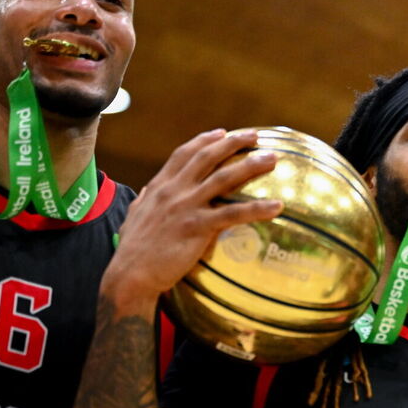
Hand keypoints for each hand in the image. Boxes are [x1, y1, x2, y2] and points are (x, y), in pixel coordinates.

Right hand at [103, 129, 281, 313]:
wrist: (130, 274)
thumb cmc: (133, 251)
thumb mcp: (134, 217)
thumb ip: (143, 202)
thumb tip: (146, 192)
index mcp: (159, 187)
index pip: (184, 154)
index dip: (204, 141)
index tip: (222, 132)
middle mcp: (174, 191)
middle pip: (207, 157)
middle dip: (233, 142)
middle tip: (254, 135)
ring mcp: (186, 207)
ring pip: (224, 178)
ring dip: (251, 165)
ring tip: (273, 158)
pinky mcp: (198, 227)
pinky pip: (233, 214)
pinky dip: (257, 209)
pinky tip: (277, 207)